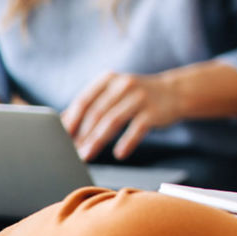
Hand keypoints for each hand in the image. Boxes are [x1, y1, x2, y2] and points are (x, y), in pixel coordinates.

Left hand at [61, 71, 178, 161]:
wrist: (174, 92)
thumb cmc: (136, 96)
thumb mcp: (114, 92)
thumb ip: (92, 104)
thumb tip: (63, 123)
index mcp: (109, 79)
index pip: (84, 100)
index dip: (71, 121)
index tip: (61, 138)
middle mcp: (124, 85)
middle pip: (96, 112)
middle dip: (82, 135)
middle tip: (73, 152)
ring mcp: (140, 97)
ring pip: (113, 121)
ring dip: (97, 141)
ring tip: (86, 156)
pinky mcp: (154, 111)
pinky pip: (136, 129)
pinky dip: (126, 143)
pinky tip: (119, 154)